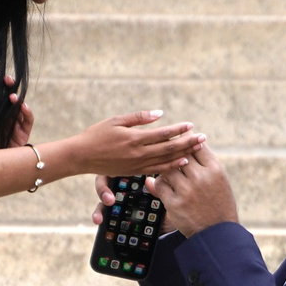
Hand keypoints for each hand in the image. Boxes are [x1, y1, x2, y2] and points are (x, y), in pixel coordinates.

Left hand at [5, 78, 34, 149]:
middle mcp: (4, 118)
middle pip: (9, 98)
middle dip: (9, 86)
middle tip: (6, 79)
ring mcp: (15, 125)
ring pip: (19, 107)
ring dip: (17, 99)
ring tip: (11, 95)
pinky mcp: (23, 133)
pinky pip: (28, 120)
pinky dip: (27, 112)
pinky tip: (22, 106)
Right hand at [60, 111, 204, 181]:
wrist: (82, 156)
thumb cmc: (97, 134)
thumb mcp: (116, 120)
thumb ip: (139, 117)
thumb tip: (160, 113)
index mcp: (135, 138)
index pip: (163, 134)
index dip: (179, 129)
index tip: (191, 125)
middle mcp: (138, 153)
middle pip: (169, 148)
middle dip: (188, 142)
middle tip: (203, 137)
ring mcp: (137, 164)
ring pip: (166, 160)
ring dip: (183, 153)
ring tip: (198, 149)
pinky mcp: (134, 171)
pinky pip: (157, 169)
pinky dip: (171, 165)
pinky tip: (182, 162)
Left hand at [148, 139, 236, 236]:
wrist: (217, 233)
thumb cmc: (217, 203)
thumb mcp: (218, 181)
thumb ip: (203, 163)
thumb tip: (185, 145)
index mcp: (215, 169)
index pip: (197, 145)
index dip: (187, 141)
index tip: (181, 140)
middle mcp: (202, 178)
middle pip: (180, 154)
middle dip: (173, 153)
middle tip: (167, 151)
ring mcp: (187, 191)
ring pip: (167, 168)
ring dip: (165, 168)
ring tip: (166, 170)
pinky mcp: (175, 204)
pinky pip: (159, 185)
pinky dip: (159, 183)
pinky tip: (161, 184)